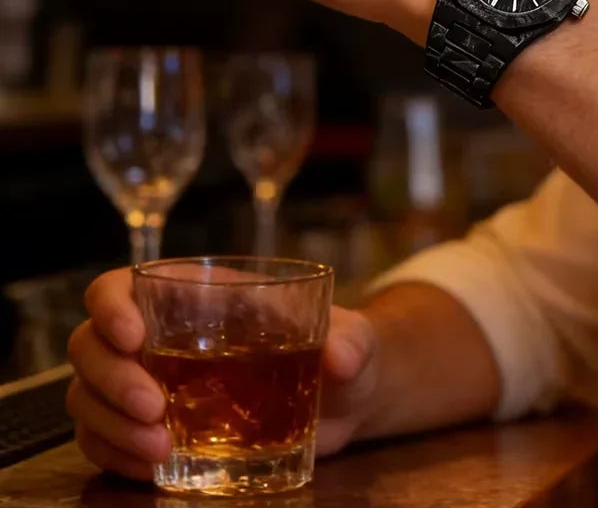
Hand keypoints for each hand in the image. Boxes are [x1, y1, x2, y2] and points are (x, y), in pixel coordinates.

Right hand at [67, 269, 384, 479]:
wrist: (345, 401)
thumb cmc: (340, 349)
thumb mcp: (354, 339)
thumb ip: (353, 341)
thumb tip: (343, 356)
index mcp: (199, 295)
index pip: (124, 284)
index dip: (112, 304)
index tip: (134, 336)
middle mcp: (161, 336)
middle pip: (91, 345)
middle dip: (112, 378)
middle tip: (155, 409)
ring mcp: (149, 384)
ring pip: (87, 396)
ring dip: (110, 424)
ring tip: (161, 450)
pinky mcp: (151, 431)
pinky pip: (102, 442)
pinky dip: (115, 456)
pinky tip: (152, 469)